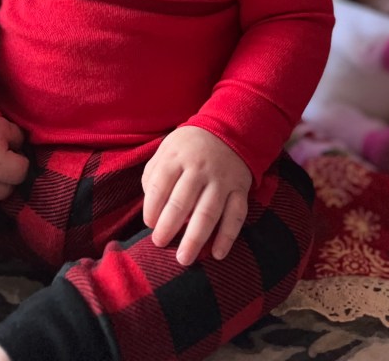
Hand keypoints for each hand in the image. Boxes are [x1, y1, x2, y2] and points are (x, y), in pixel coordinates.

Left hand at [142, 127, 250, 266]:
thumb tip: (151, 206)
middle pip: (182, 202)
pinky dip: (227, 236)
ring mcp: (221, 180)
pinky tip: (217, 254)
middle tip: (159, 244)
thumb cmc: (189, 147)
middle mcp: (199, 169)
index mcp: (177, 157)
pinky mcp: (239, 189)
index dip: (151, 207)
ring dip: (195, 238)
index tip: (149, 223)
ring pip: (208, 212)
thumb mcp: (167, 148)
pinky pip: (235, 215)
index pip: (160, 185)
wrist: (228, 129)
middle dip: (168, 226)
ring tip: (183, 259)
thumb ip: (154, 173)